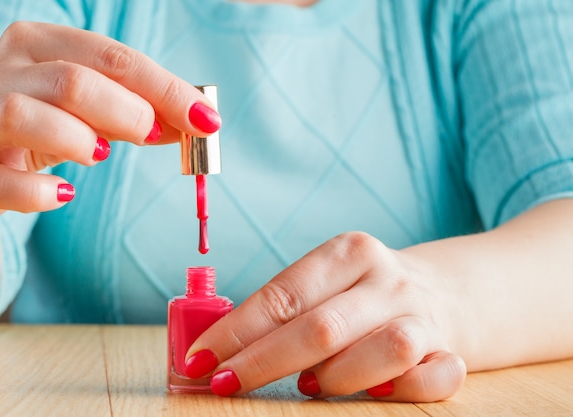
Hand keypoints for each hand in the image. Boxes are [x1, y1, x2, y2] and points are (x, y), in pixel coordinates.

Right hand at [0, 21, 219, 221]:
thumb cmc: (43, 124)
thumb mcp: (91, 108)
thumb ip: (140, 110)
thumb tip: (199, 122)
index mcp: (39, 44)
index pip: (113, 58)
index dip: (166, 90)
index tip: (207, 120)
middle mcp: (3, 73)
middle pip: (73, 82)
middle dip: (127, 113)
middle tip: (150, 135)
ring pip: (27, 117)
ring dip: (78, 140)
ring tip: (99, 154)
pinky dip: (38, 192)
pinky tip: (63, 194)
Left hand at [185, 232, 466, 400]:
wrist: (450, 290)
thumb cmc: (365, 292)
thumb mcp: (328, 282)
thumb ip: (284, 308)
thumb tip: (217, 346)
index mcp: (348, 252)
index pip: (283, 294)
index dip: (237, 331)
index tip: (200, 359)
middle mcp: (386, 279)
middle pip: (321, 326)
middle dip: (264, 362)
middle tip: (226, 385)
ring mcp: (421, 314)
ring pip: (382, 350)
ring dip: (337, 377)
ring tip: (309, 386)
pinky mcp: (451, 349)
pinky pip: (433, 377)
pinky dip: (404, 390)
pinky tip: (378, 392)